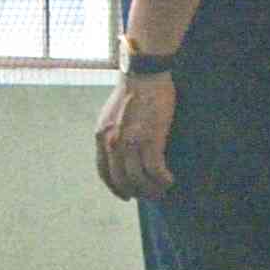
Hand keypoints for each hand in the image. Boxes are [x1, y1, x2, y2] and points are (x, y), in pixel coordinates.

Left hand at [94, 72, 177, 203]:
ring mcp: (130, 142)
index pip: (104, 173)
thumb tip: (119, 152)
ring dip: (152, 189)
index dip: (116, 188)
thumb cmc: (133, 91)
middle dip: (137, 192)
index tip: (126, 195)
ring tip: (162, 189)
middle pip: (122, 180)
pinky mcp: (150, 139)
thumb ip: (111, 134)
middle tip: (150, 195)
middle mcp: (112, 143)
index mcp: (101, 137)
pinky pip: (155, 170)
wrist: (145, 74)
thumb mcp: (111, 115)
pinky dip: (163, 179)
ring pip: (139, 179)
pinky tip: (169, 180)